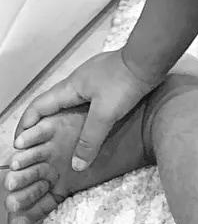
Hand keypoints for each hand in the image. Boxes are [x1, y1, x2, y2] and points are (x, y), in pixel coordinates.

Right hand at [11, 49, 165, 171]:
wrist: (151, 59)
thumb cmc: (126, 79)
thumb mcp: (105, 113)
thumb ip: (90, 140)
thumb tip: (76, 165)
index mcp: (71, 86)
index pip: (38, 106)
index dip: (26, 125)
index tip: (19, 144)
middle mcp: (78, 81)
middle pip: (52, 104)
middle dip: (42, 124)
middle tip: (38, 145)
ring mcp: (94, 80)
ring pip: (71, 103)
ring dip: (63, 119)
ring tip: (61, 139)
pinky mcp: (108, 82)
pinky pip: (87, 101)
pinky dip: (82, 115)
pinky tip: (90, 126)